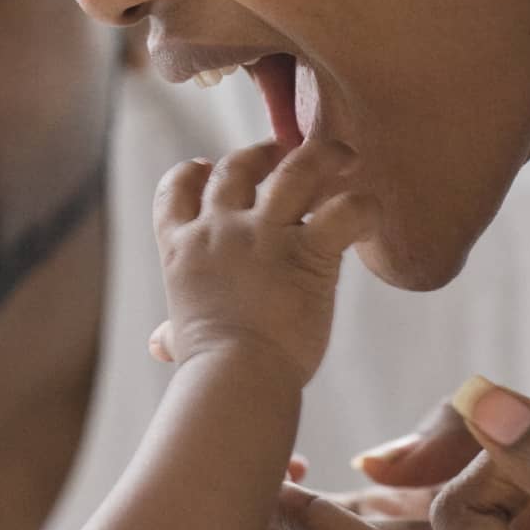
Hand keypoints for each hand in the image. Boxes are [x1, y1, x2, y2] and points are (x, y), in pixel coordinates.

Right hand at [146, 136, 372, 383]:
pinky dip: (363, 207)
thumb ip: (174, 332)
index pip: (176, 189)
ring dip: (322, 155)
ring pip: (296, 169)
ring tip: (342, 154)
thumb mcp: (184, 338)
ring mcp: (263, 235)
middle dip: (262, 153)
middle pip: (238, 167)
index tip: (206, 167)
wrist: (233, 377)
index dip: (193, 173)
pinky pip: (344, 212)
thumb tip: (159, 344)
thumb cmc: (208, 367)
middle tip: (284, 151)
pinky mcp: (309, 252)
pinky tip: (370, 214)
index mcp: (182, 247)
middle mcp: (220, 229)